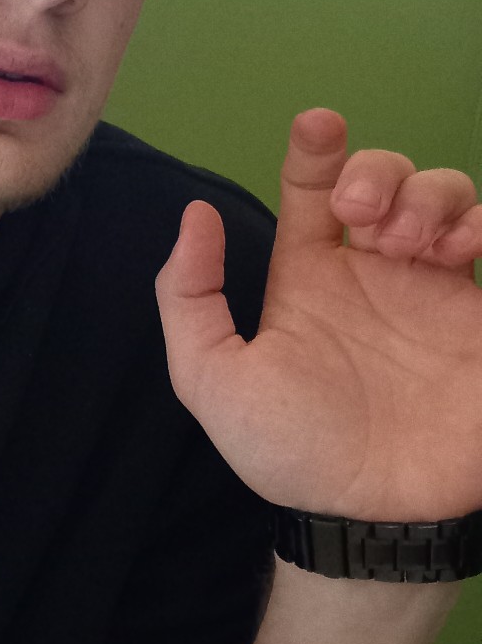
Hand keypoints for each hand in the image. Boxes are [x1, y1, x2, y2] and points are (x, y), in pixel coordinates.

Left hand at [155, 108, 481, 519]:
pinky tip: (455, 249)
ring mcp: (437, 290)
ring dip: (430, 195)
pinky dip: (481, 224)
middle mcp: (375, 272)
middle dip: (380, 172)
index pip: (314, 188)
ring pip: (448, 196)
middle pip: (387, 178)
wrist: (374, 518)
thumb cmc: (292, 452)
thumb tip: (194, 216)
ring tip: (408, 242)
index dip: (317, 147)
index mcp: (311, 276)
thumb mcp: (213, 381)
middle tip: (365, 215)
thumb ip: (190, 300)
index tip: (318, 126)